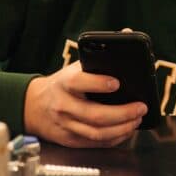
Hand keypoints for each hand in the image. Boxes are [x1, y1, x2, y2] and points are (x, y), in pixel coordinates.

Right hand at [24, 61, 147, 147]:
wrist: (34, 105)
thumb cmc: (63, 83)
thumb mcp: (77, 66)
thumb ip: (101, 53)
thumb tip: (127, 32)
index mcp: (65, 83)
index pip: (79, 83)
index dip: (98, 83)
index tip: (117, 83)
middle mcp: (64, 105)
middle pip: (95, 114)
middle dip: (122, 113)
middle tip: (141, 107)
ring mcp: (66, 124)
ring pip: (97, 132)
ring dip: (122, 128)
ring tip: (137, 119)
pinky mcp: (70, 139)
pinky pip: (95, 143)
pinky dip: (115, 138)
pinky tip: (127, 130)